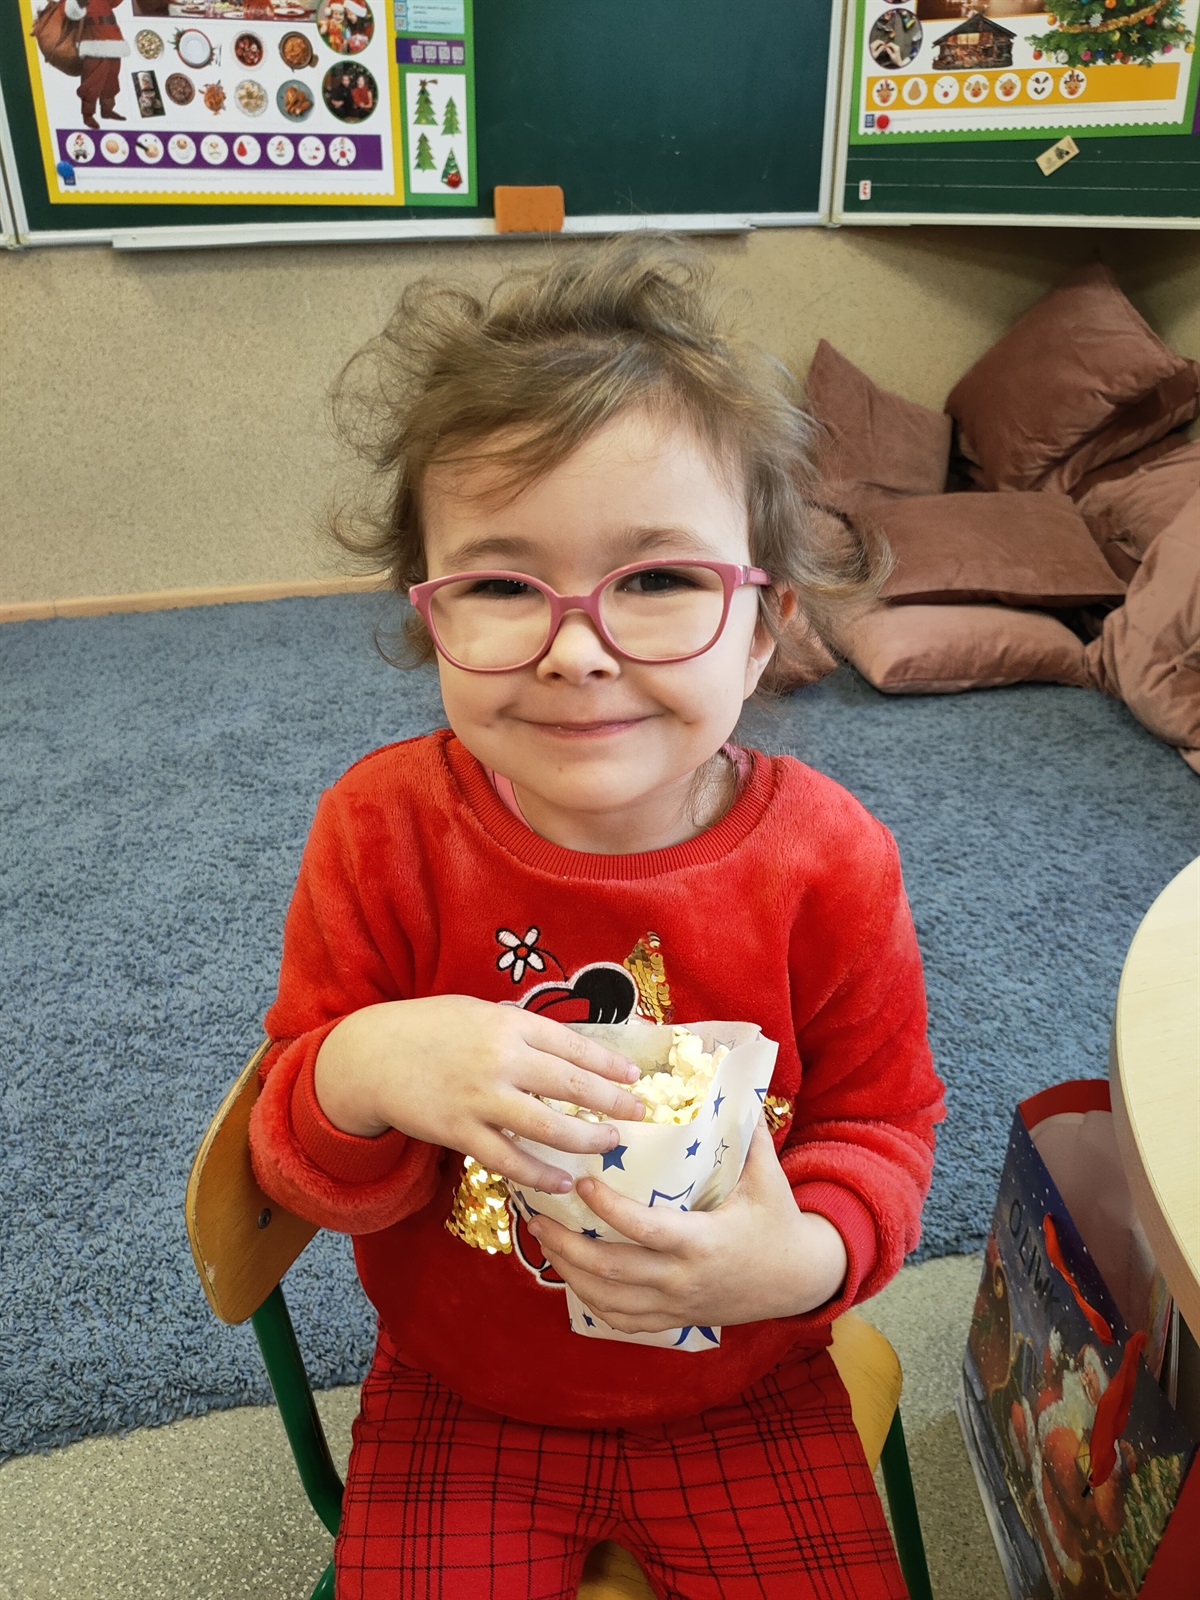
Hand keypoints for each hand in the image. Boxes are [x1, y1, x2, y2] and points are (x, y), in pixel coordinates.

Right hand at [313, 995, 645, 1191]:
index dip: (607, 1063)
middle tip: (638, 1113)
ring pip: (547, 1126)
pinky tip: (562, 1182)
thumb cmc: (428, 1029)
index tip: (634, 1076)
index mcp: (507, 1024)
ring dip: (585, 1139)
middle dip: (612, 1101)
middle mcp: (499, 1059)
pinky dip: (540, 1174)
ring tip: (610, 1143)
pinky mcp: (459, 1132)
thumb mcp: (478, 1014)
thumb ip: (518, 1031)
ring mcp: (480, 1098)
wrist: (371, 1056)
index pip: (572, 1045)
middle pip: (570, 1085)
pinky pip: (509, 1159)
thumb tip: (565, 1050)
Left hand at [529, 1117, 848, 1330]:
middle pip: (610, 1269)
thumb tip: (734, 1088)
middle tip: (537, 1215)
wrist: (798, 1281)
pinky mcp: (672, 1319)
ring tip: (544, 1241)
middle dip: (566, 1244)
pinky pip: (621, 1319)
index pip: (644, 1228)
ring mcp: (674, 1304)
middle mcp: (682, 1279)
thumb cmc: (779, 1223)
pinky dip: (589, 1299)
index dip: (608, 1208)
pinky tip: (570, 1275)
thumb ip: (748, 1136)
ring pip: (606, 1298)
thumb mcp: (768, 1179)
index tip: (581, 1182)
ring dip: (568, 1271)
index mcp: (702, 1242)